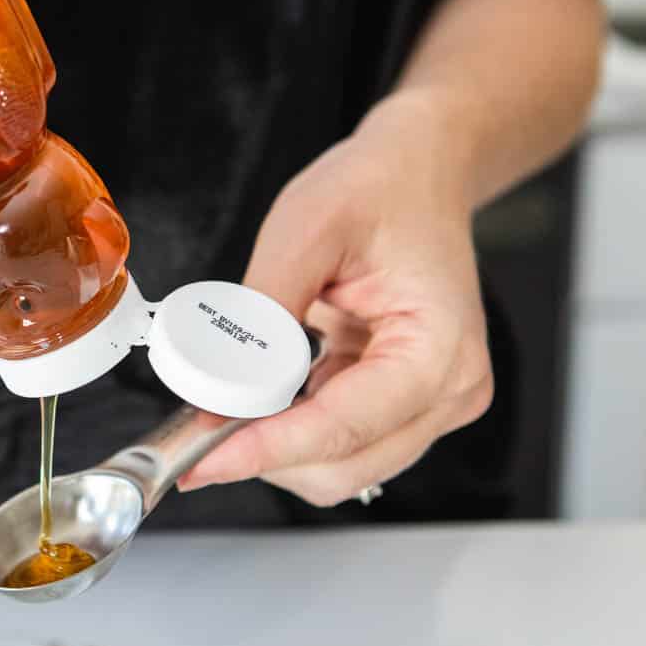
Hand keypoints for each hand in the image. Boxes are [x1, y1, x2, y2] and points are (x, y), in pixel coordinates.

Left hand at [179, 99, 494, 504]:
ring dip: (278, 447)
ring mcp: (435, 405)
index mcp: (440, 349)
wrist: (418, 177)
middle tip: (195, 431)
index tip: (204, 459)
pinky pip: (343, 442)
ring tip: (228, 402)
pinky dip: (294, 430)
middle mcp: (450, 390)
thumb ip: (263, 314)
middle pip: (343, 467)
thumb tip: (219, 383)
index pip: (344, 427)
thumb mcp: (305, 230)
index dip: (267, 449)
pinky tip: (265, 394)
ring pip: (341, 467)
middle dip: (265, 455)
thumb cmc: (379, 191)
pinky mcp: (409, 406)